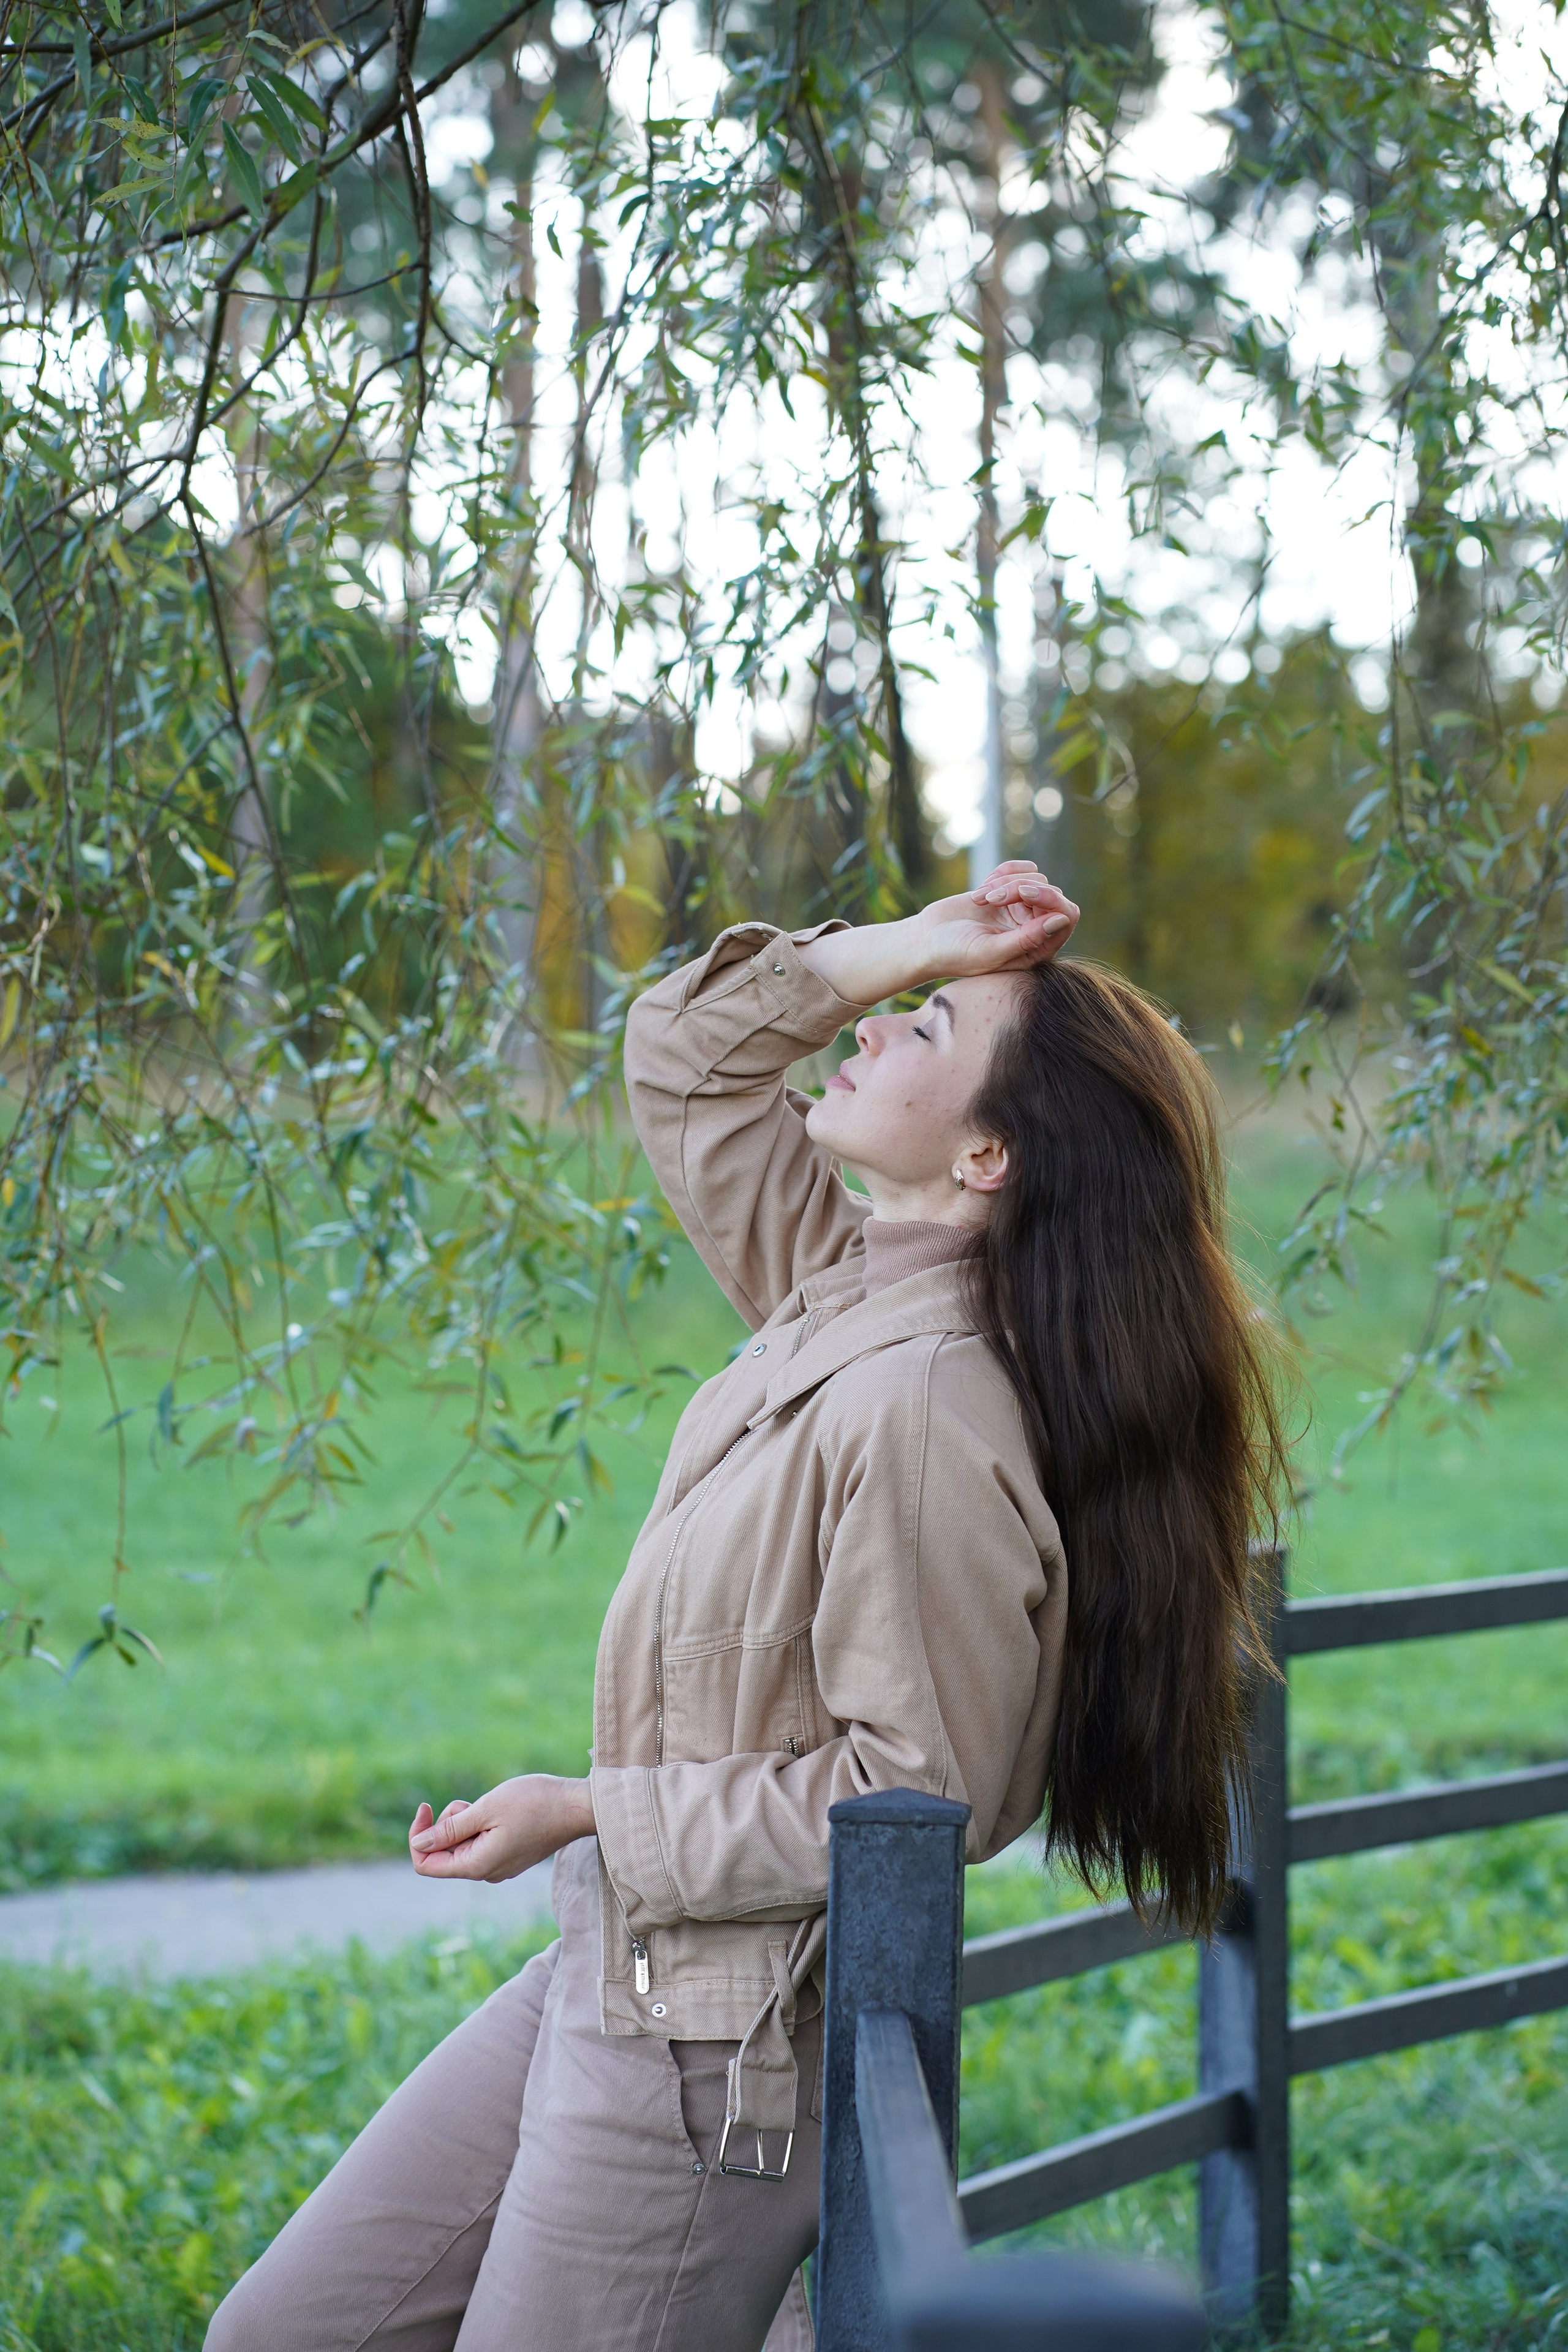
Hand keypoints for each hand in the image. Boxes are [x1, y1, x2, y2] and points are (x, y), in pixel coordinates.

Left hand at [408, 1774, 595, 1883]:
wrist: (577, 1806)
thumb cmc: (534, 1803)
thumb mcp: (485, 1809)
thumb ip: (449, 1829)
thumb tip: (417, 1845)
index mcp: (477, 1865)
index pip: (426, 1864)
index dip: (418, 1836)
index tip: (425, 1807)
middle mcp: (486, 1872)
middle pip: (444, 1852)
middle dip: (447, 1823)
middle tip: (469, 1803)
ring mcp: (499, 1866)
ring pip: (462, 1845)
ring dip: (465, 1822)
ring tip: (488, 1805)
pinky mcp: (509, 1856)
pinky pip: (480, 1843)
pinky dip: (480, 1825)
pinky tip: (500, 1811)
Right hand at [798, 862, 1078, 1004]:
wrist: (925, 941)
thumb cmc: (955, 954)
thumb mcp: (991, 950)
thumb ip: (1028, 938)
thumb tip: (1062, 918)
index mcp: (1037, 949)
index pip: (1066, 916)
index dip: (1050, 899)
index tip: (1022, 894)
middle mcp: (1033, 929)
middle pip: (1049, 893)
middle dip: (1020, 889)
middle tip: (991, 897)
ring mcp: (1020, 910)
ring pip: (1033, 879)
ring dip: (1005, 883)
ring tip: (980, 899)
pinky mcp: (1006, 893)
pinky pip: (1018, 870)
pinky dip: (1001, 873)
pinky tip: (979, 891)